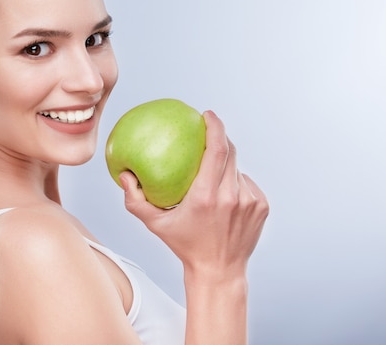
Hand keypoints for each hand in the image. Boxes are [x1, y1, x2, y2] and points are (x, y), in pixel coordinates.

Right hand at [120, 110, 268, 278]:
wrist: (219, 270)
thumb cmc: (185, 245)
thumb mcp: (155, 224)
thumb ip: (135, 200)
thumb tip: (124, 175)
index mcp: (207, 197)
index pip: (217, 150)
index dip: (215, 127)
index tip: (207, 115)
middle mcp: (232, 196)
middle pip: (230, 153)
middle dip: (219, 139)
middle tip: (205, 136)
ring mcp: (250, 201)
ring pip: (237, 169)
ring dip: (224, 168)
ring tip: (211, 180)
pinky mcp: (261, 206)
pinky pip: (247, 183)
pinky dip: (235, 183)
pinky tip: (224, 198)